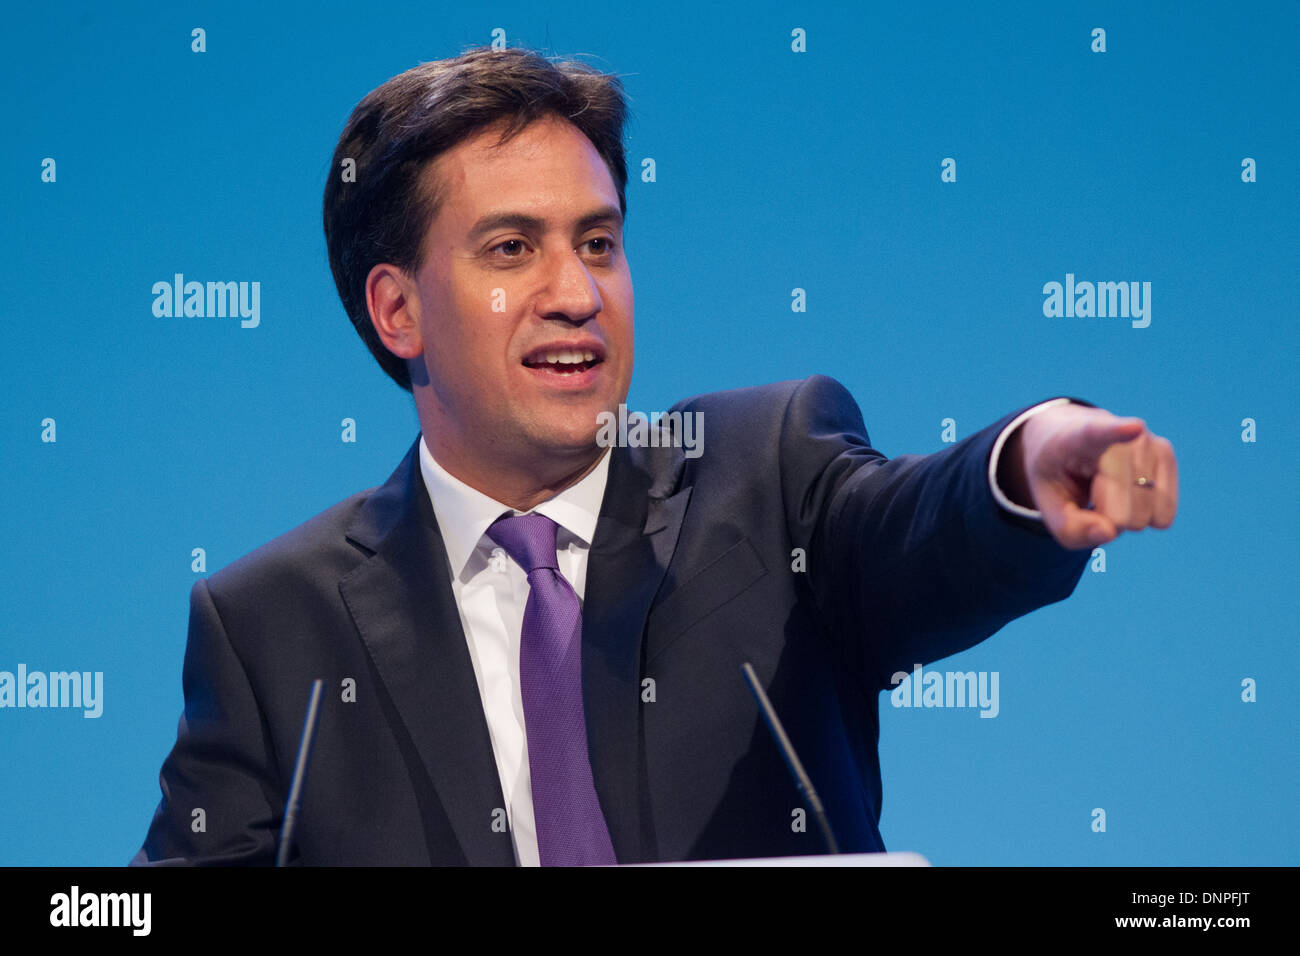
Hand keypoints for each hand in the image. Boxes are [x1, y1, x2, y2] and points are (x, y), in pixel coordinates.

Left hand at [1007, 403, 1178, 549]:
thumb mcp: (1048, 504)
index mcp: (1077, 437)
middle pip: (1122, 513)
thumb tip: (1109, 533)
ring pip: (1147, 516)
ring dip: (1125, 518)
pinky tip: (1128, 492)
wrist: (1069, 440)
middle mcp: (1120, 433)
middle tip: (1090, 493)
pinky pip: (1164, 515)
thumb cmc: (1058, 475)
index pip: (1099, 434)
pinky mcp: (1166, 455)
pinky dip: (1145, 517)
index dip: (1118, 432)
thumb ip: (1069, 527)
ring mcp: (1148, 442)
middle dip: (1105, 520)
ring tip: (1108, 488)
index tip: (1134, 427)